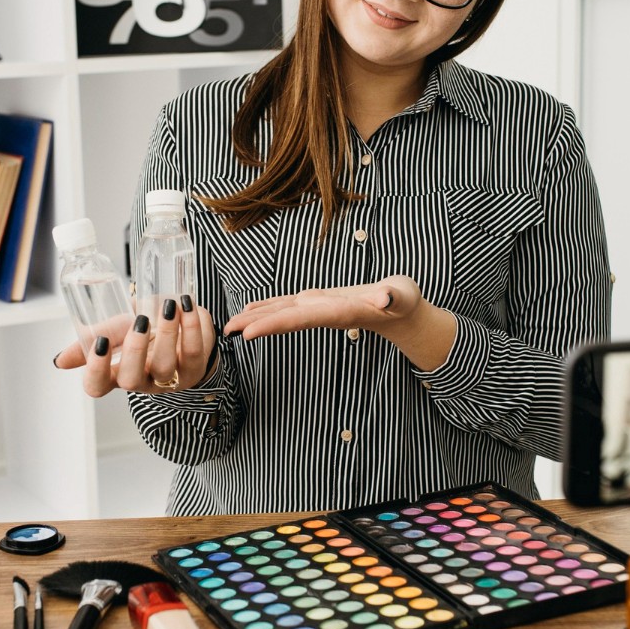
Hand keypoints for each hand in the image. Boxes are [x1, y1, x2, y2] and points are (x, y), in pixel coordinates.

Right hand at [53, 297, 216, 398]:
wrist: (181, 329)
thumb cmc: (146, 331)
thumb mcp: (119, 331)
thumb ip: (96, 336)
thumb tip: (59, 362)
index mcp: (116, 373)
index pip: (97, 385)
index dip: (95, 370)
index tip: (99, 343)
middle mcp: (142, 381)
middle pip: (132, 379)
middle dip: (135, 349)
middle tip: (140, 321)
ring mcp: (170, 378)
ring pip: (167, 365)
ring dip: (169, 333)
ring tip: (170, 305)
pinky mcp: (196, 368)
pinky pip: (196, 351)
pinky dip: (193, 326)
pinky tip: (188, 306)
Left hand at [222, 275, 422, 339]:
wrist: (403, 312)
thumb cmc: (403, 303)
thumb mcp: (401, 296)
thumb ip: (393, 297)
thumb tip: (385, 298)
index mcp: (337, 313)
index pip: (300, 319)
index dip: (274, 324)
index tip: (249, 332)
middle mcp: (323, 313)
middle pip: (284, 320)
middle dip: (255, 324)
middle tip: (226, 330)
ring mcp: (319, 309)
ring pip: (282, 313)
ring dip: (256, 317)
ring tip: (230, 324)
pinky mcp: (320, 302)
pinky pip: (290, 306)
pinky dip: (269, 307)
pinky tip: (252, 309)